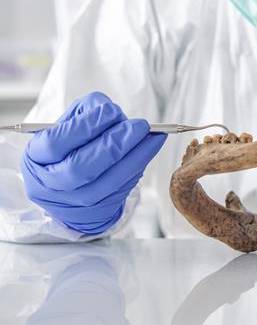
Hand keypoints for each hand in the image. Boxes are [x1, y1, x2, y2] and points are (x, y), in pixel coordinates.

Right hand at [21, 91, 165, 234]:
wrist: (67, 187)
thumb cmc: (67, 148)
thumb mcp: (66, 126)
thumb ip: (86, 113)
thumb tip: (113, 113)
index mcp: (36, 158)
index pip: (55, 143)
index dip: (85, 126)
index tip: (112, 111)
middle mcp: (51, 184)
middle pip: (79, 168)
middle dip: (114, 144)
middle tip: (139, 126)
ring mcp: (73, 203)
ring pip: (105, 182)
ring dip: (134, 157)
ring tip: (152, 136)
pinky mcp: (97, 213)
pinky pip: (120, 190)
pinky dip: (138, 168)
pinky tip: (149, 150)